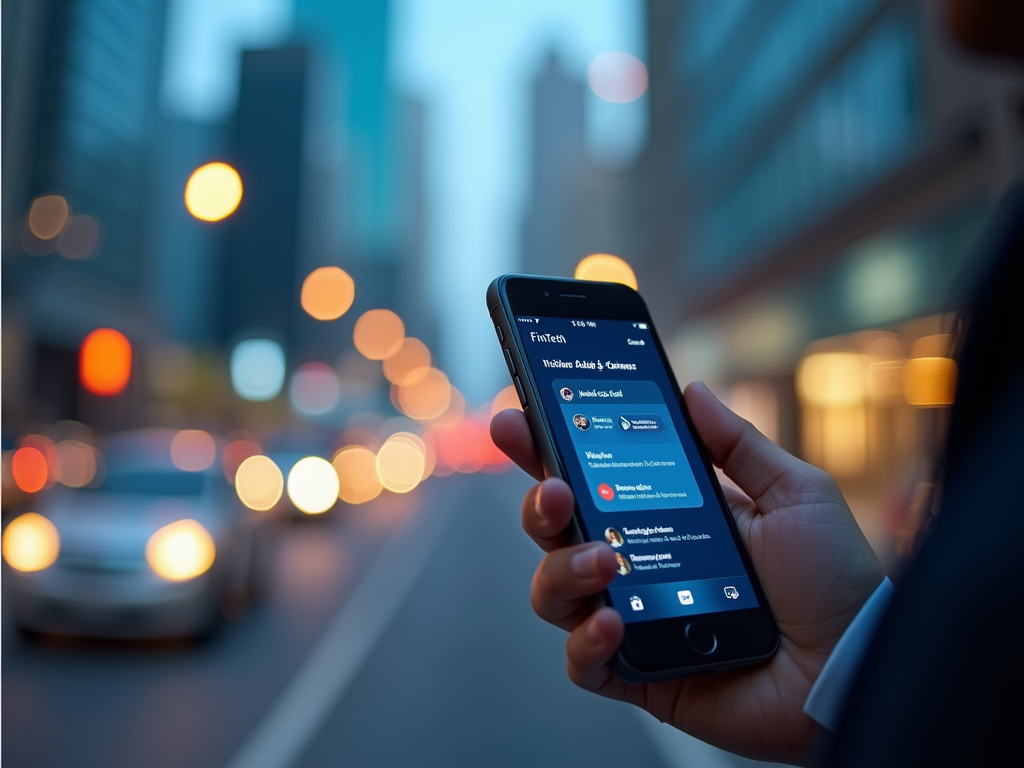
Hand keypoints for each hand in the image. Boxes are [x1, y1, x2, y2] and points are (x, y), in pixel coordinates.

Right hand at [490, 382, 883, 764]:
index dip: (546, 448)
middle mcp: (639, 563)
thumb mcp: (792, 492)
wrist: (855, 662)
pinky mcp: (638, 673)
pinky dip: (585, 642)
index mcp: (666, 514)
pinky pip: (582, 661)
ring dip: (563, 570)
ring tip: (607, 563)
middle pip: (556, 529)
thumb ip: (737, 442)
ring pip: (554, 590)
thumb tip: (692, 390)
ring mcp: (633, 618)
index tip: (519, 418)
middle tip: (556, 492)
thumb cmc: (833, 579)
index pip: (591, 475)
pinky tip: (614, 624)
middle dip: (538, 504)